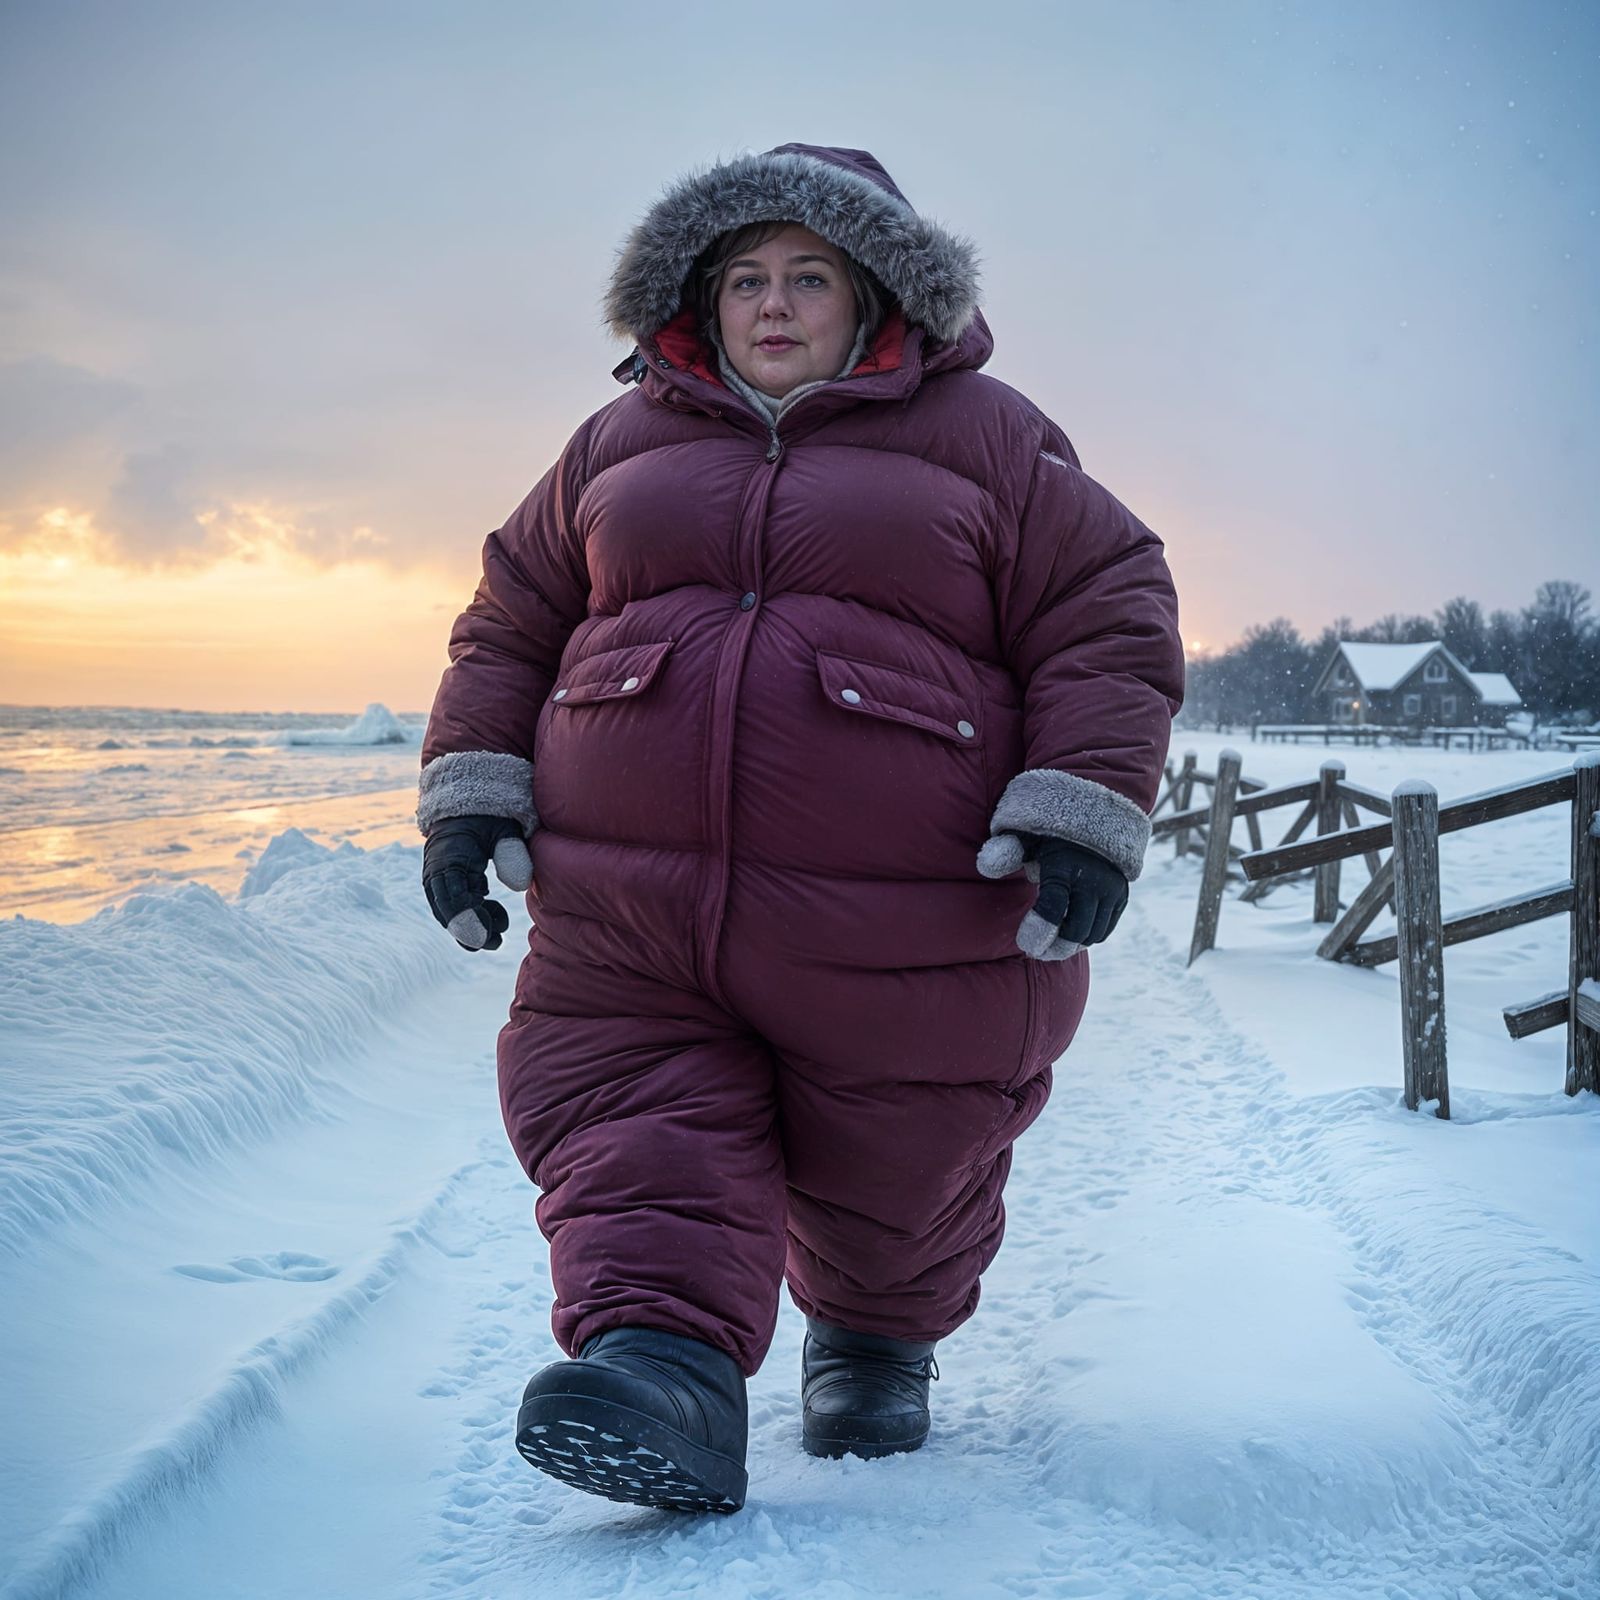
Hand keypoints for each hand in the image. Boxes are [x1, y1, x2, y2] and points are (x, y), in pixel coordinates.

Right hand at [422, 814, 533, 950]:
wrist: (469, 805)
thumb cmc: (490, 816)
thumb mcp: (504, 828)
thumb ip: (512, 852)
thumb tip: (520, 885)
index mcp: (448, 859)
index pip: (452, 899)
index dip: (468, 921)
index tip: (485, 938)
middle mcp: (436, 872)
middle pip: (446, 911)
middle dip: (469, 931)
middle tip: (496, 942)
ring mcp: (438, 878)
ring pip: (449, 912)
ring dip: (472, 924)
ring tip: (501, 927)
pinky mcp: (446, 882)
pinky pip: (454, 906)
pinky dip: (473, 914)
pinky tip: (494, 912)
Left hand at [976, 833, 1128, 959]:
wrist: (1092, 819)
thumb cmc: (1047, 834)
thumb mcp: (1024, 837)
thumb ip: (1004, 852)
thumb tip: (986, 867)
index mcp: (1064, 864)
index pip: (1053, 907)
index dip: (1039, 931)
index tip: (1025, 946)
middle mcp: (1093, 879)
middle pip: (1076, 930)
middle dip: (1055, 948)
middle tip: (1036, 953)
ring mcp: (1111, 889)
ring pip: (1092, 934)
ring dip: (1070, 946)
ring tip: (1050, 947)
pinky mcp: (1121, 896)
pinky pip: (1105, 930)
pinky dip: (1087, 939)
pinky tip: (1068, 937)